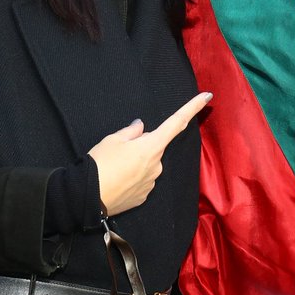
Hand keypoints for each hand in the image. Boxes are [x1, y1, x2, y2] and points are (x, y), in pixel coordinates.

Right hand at [88, 92, 210, 216]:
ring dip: (134, 164)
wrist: (87, 198)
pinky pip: (141, 182)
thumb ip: (131, 132)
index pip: (177, 122)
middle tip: (117, 152)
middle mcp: (158, 164)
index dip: (192, 107)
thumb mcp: (112, 140)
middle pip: (154, 148)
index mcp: (152, 146)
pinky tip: (116, 181)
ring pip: (147, 166)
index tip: (208, 96)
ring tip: (113, 169)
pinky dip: (131, 179)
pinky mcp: (143, 196)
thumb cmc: (99, 164)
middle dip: (141, 147)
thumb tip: (141, 128)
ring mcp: (152, 182)